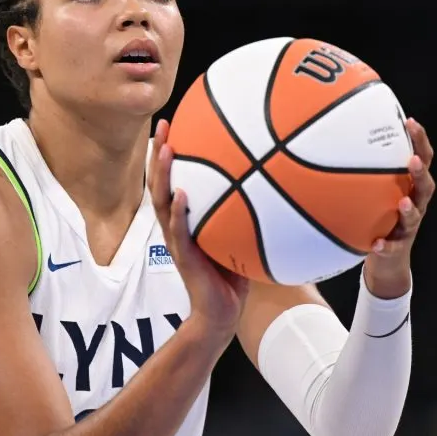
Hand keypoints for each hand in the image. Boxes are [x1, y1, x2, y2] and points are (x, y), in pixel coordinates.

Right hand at [147, 119, 249, 339]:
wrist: (221, 313)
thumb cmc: (231, 274)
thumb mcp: (239, 236)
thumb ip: (247, 211)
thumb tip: (276, 182)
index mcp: (186, 219)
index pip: (174, 179)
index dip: (170, 152)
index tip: (174, 122)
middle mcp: (177, 226)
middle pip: (161, 183)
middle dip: (160, 153)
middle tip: (163, 124)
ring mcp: (177, 241)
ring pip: (163, 202)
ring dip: (163, 175)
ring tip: (167, 149)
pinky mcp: (185, 258)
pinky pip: (180, 232)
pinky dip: (179, 213)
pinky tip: (182, 195)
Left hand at [364, 118, 436, 297]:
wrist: (387, 259)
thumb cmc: (379, 216)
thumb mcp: (375, 191)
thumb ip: (365, 169)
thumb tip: (336, 139)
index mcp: (410, 186)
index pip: (421, 159)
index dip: (419, 141)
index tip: (410, 122)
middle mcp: (415, 204)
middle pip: (425, 185)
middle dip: (420, 172)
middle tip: (413, 160)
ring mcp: (408, 227)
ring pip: (414, 216)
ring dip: (409, 209)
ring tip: (402, 203)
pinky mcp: (397, 248)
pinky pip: (392, 247)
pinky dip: (386, 245)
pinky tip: (376, 243)